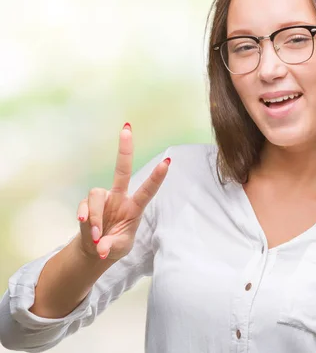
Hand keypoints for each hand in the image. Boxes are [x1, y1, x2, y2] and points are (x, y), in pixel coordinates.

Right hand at [76, 123, 169, 260]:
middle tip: (127, 128)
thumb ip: (110, 246)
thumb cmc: (113, 245)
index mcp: (134, 207)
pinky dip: (85, 220)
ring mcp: (103, 199)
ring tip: (96, 235)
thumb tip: (101, 247)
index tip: (168, 161)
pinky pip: (85, 207)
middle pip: (122, 170)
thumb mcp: (118, 248)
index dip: (157, 177)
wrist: (94, 249)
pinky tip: (88, 232)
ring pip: (96, 195)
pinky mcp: (88, 204)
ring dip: (95, 217)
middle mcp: (119, 198)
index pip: (147, 190)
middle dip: (124, 150)